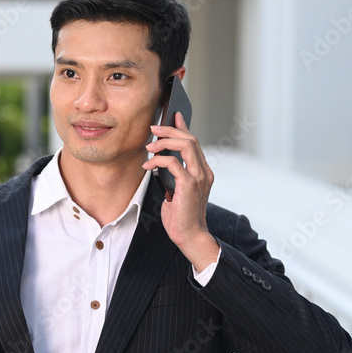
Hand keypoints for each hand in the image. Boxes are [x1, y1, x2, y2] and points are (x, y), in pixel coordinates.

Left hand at [143, 111, 219, 269]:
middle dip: (170, 130)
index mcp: (202, 172)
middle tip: (153, 129)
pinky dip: (158, 160)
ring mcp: (198, 177)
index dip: (183, 127)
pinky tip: (148, 165)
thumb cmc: (181, 217)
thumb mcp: (176, 191)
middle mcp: (203, 172)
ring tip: (150, 146)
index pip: (194, 143)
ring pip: (186, 145)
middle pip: (190, 139)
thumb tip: (161, 161)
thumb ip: (174, 176)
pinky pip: (173, 163)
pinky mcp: (189, 184)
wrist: (190, 236)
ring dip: (165, 141)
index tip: (173, 116)